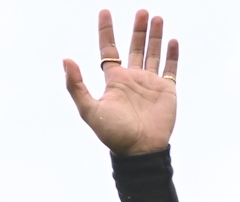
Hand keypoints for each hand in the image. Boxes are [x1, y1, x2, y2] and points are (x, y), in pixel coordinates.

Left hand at [63, 9, 178, 156]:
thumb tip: (66, 59)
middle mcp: (132, 78)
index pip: (109, 50)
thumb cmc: (113, 133)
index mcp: (114, 81)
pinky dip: (172, 54)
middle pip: (134, 47)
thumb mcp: (89, 109)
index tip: (104, 11)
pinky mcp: (167, 90)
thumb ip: (76, 86)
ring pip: (153, 53)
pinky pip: (170, 68)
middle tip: (141, 11)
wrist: (140, 150)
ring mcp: (150, 83)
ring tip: (156, 18)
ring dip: (155, 36)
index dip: (106, 30)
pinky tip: (173, 41)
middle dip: (137, 29)